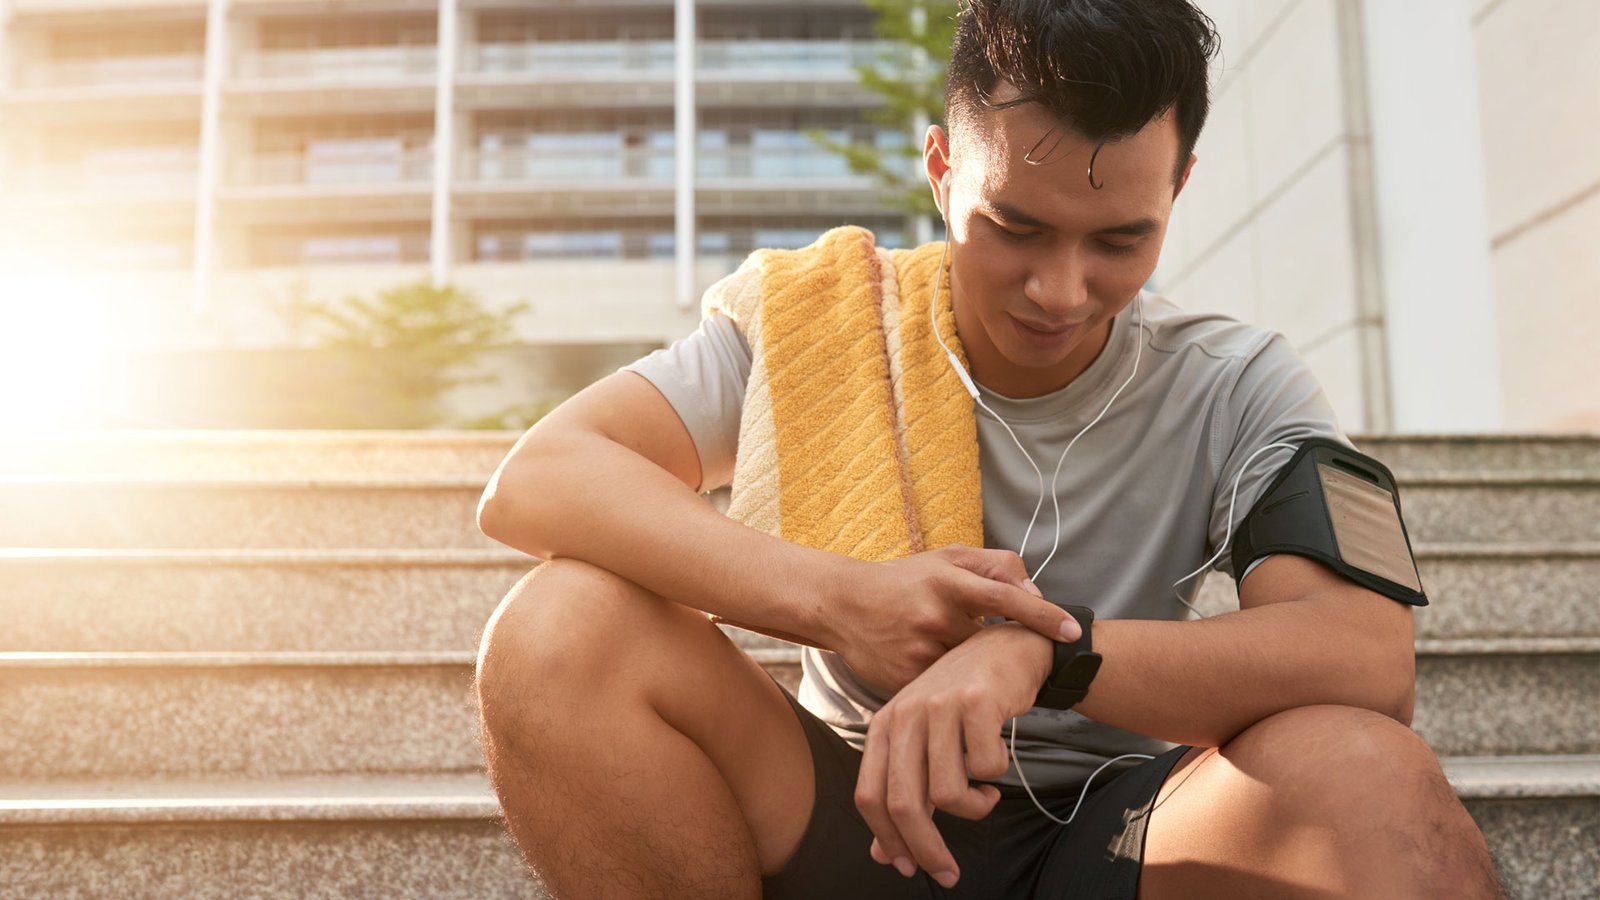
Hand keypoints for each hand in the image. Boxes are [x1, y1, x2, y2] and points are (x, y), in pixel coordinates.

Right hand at [825, 544, 1078, 693]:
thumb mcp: (946, 557)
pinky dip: (958, 687)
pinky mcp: (904, 679)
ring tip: (979, 666)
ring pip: (971, 671)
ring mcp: (918, 650)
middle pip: (991, 642)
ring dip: (983, 671)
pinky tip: (956, 682)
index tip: (1072, 631)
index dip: (1042, 616)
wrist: (841, 605)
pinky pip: (947, 689)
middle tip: (1021, 654)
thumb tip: (1035, 591)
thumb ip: (995, 564)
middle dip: (1007, 650)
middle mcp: (933, 614)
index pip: (1005, 597)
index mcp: (946, 580)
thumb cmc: (904, 579)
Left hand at [852, 622, 1052, 886]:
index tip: (910, 869)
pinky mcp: (977, 702)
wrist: (1009, 650)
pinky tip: (998, 758)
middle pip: (904, 803)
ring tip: (984, 795)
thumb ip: (904, 792)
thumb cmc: (964, 702)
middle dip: (927, 849)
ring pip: (948, 792)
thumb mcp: (925, 742)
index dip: (888, 840)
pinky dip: (995, 776)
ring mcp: (940, 706)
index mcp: (884, 725)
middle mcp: (905, 714)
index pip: (870, 796)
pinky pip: (986, 768)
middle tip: (948, 873)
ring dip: (973, 808)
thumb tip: (883, 855)